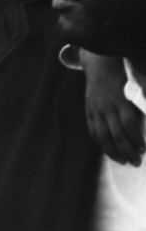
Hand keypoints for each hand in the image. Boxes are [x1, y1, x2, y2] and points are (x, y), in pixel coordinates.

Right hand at [81, 50, 144, 164]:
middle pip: (116, 134)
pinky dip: (100, 142)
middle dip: (127, 151)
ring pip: (102, 136)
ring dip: (113, 151)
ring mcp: (95, 111)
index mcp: (121, 101)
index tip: (143, 149)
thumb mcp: (134, 92)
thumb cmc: (123, 81)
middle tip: (136, 162)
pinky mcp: (88, 112)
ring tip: (122, 161)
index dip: (136, 139)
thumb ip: (137, 111)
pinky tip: (108, 150)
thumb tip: (141, 132)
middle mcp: (107, 107)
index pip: (130, 125)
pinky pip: (92, 131)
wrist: (100, 68)